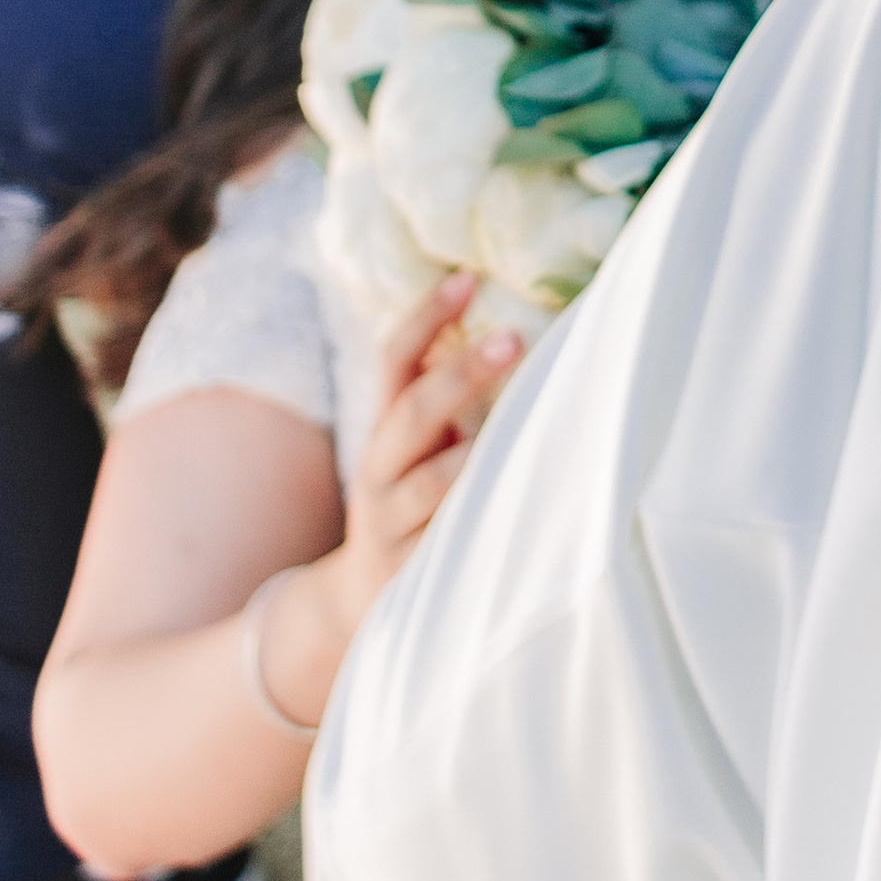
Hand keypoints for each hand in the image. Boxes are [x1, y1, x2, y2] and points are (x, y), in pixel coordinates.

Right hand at [256, 275, 524, 726]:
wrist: (355, 602)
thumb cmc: (412, 502)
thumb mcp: (418, 449)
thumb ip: (448, 401)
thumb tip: (515, 328)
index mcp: (385, 430)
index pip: (396, 361)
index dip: (426, 319)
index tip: (466, 279)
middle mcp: (379, 471)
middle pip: (413, 414)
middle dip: (460, 375)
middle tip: (514, 338)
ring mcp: (391, 524)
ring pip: (429, 487)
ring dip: (469, 460)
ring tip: (518, 434)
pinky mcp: (410, 575)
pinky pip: (448, 549)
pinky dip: (481, 531)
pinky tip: (524, 518)